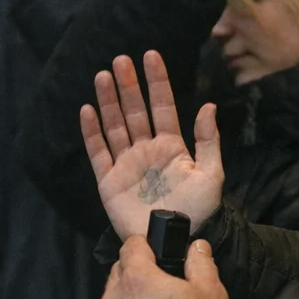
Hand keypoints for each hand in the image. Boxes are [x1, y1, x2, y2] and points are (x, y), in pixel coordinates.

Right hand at [80, 50, 223, 239]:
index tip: (151, 56)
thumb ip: (209, 140)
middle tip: (121, 60)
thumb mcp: (212, 174)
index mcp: (171, 145)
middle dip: (128, 85)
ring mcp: (126, 164)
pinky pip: (97, 152)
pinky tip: (87, 110)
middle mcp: (146, 149)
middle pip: (135, 110)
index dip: (157, 81)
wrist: (176, 243)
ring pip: (114, 125)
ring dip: (108, 101)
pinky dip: (91, 132)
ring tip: (103, 75)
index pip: (162, 105)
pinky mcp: (109, 181)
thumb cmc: (199, 211)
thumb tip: (208, 105)